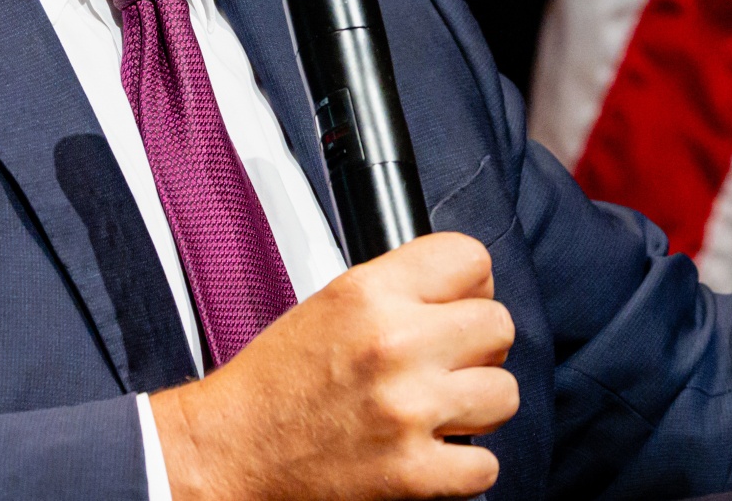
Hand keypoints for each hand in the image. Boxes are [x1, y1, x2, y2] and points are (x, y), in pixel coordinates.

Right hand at [150, 232, 518, 500]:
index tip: (458, 306)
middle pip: (499, 326)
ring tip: (439, 411)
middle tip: (447, 365)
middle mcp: (394, 344)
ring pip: (503, 394)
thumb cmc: (276, 383)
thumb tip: (467, 291)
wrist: (228, 452)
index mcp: (371, 293)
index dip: (471, 285)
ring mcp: (407, 409)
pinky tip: (432, 452)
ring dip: (477, 408)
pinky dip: (464, 466)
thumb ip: (400, 289)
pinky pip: (485, 465)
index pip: (472, 258)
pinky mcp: (411, 472)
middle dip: (478, 348)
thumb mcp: (332, 303)